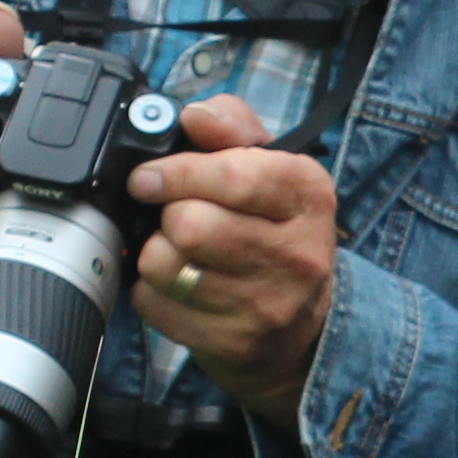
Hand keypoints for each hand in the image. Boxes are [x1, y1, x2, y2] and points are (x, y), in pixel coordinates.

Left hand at [127, 93, 338, 419]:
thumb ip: (233, 127)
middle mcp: (299, 253)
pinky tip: (178, 287)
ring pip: (165, 265)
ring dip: (156, 253)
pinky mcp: (234, 342)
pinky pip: (154, 304)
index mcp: (309, 196)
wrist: (302, 330)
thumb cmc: (276, 233)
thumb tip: (194, 114)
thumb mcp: (270, 168)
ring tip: (179, 252)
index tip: (148, 176)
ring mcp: (268, 304)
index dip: (176, 171)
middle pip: (191, 224)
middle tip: (172, 217)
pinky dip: (151, 292)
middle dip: (166, 216)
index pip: (234, 175)